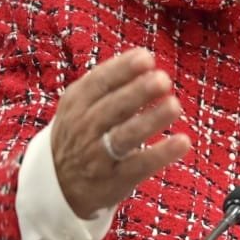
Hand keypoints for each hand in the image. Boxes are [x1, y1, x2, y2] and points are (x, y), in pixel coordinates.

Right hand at [51, 48, 190, 218]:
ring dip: (150, 120)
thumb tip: (145, 56)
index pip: (99, 83)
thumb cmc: (81, 133)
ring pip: (125, 136)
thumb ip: (108, 83)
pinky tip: (183, 142)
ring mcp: (98, 155)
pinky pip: (139, 165)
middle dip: (138, 92)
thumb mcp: (80, 105)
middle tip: (163, 79)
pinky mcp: (115, 180)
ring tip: (174, 106)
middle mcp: (85, 128)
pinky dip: (161, 154)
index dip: (122, 69)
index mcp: (77, 104)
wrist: (57, 184)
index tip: (146, 57)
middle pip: (113, 108)